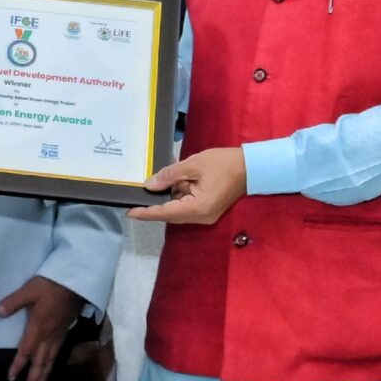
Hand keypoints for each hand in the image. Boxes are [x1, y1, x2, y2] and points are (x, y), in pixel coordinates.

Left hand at [0, 276, 86, 380]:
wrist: (76, 282)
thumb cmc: (51, 285)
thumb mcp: (29, 290)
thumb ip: (13, 302)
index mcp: (38, 328)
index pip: (26, 351)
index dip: (18, 364)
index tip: (11, 377)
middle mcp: (48, 335)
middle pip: (41, 360)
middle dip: (35, 377)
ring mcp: (58, 334)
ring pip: (51, 358)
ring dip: (45, 373)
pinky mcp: (65, 330)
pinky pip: (58, 351)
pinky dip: (53, 361)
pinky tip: (51, 362)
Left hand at [127, 147, 246, 224]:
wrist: (251, 167)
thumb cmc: (223, 164)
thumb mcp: (193, 165)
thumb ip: (169, 176)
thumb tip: (149, 186)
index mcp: (198, 208)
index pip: (165, 212)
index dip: (146, 213)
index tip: (129, 212)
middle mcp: (201, 216)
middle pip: (171, 213)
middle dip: (156, 203)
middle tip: (139, 193)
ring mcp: (205, 215)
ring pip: (178, 209)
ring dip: (170, 196)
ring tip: (165, 179)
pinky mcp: (208, 210)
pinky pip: (187, 205)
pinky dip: (180, 194)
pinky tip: (177, 181)